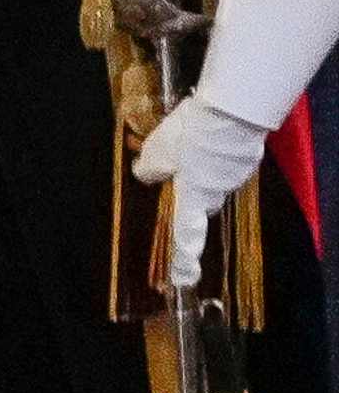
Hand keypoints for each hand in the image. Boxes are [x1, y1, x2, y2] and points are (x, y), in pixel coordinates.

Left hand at [139, 86, 270, 291]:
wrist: (231, 114)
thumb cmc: (191, 138)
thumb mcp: (157, 153)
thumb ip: (150, 169)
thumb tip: (146, 174)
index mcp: (194, 198)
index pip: (186, 236)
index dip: (183, 259)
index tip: (183, 279)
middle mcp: (218, 192)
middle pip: (201, 200)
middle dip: (188, 189)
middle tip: (173, 166)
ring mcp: (236, 176)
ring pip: (213, 176)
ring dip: (201, 163)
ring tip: (187, 137)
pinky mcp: (247, 158)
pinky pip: (226, 159)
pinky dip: (215, 148)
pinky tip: (207, 129)